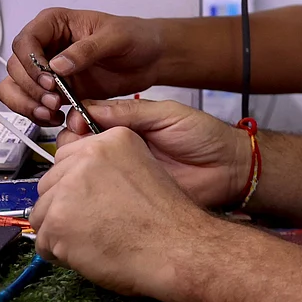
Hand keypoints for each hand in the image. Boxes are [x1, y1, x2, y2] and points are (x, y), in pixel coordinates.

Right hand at [0, 8, 163, 126]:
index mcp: (54, 24)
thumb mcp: (116, 37)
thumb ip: (87, 50)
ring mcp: (47, 70)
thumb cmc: (135, 38)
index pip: (25, 41)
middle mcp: (45, 46)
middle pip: (15, 67)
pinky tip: (55, 118)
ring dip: (27, 103)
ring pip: (15, 87)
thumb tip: (57, 65)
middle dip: (31, 88)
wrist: (151, 59)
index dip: (31, 63)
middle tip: (54, 101)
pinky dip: (35, 113)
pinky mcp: (55, 90)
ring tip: (51, 114)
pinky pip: (31, 103)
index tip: (50, 80)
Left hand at [31, 126, 220, 297]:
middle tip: (96, 221)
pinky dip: (60, 252)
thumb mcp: (145, 169)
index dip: (77, 183)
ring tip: (95, 237)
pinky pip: (42, 240)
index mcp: (113, 139)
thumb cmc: (167, 219)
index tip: (90, 197)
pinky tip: (89, 251)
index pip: (68, 156)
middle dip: (65, 205)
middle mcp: (88, 156)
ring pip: (42, 212)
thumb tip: (79, 175)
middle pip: (51, 182)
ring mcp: (69, 187)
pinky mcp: (57, 219)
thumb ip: (111, 166)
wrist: (178, 248)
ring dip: (61, 229)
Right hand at [60, 98, 251, 209]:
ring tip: (82, 166)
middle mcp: (120, 146)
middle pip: (80, 144)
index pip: (89, 117)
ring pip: (85, 169)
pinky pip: (102, 191)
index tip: (77, 123)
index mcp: (128, 122)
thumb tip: (91, 108)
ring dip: (78, 167)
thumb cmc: (206, 136)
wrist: (229, 169)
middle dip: (73, 144)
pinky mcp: (128, 193)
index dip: (78, 119)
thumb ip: (133, 111)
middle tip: (79, 146)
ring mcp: (123, 171)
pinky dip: (91, 189)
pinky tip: (90, 187)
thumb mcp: (169, 115)